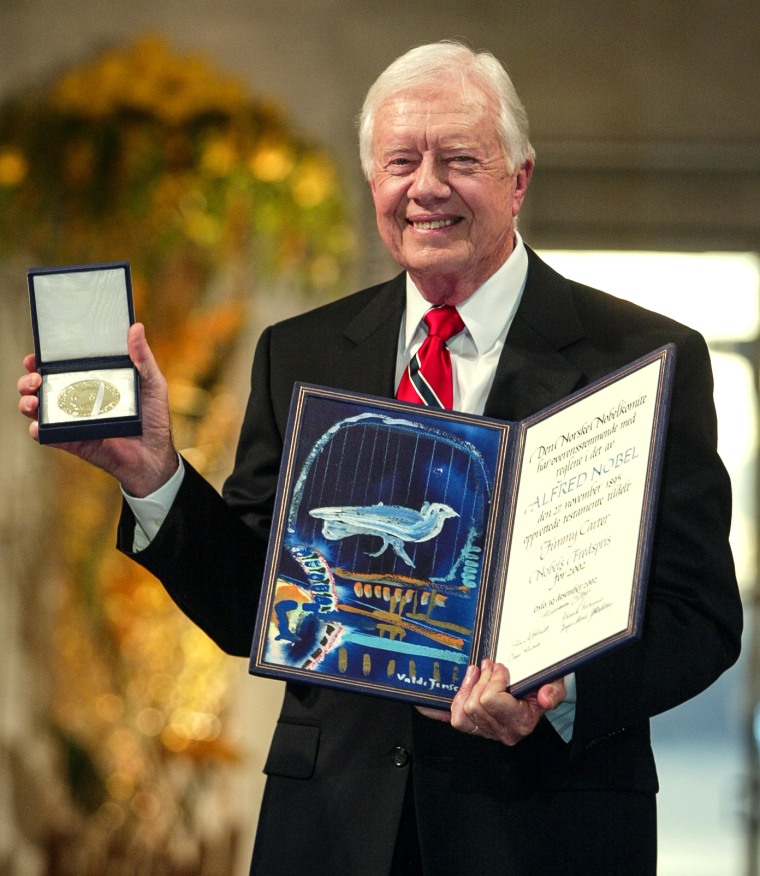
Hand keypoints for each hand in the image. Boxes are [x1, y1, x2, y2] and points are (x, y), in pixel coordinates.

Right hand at [18, 322, 178, 496]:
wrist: (155, 455)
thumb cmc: (154, 417)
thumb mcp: (152, 383)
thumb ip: (143, 358)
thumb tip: (136, 328)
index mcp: (93, 380)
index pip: (63, 366)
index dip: (46, 359)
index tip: (38, 354)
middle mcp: (79, 399)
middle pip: (43, 385)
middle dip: (30, 379)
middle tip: (36, 377)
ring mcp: (73, 420)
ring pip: (39, 408)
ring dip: (28, 401)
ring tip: (34, 399)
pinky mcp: (73, 440)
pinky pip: (48, 435)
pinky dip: (38, 429)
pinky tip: (38, 424)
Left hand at [417, 659, 565, 745]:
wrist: (540, 689)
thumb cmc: (544, 683)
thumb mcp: (555, 681)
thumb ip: (553, 690)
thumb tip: (546, 698)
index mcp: (522, 722)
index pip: (492, 701)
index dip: (494, 680)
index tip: (501, 668)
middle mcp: (503, 732)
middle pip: (475, 705)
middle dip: (481, 680)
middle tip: (489, 665)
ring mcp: (486, 731)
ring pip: (462, 713)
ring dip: (467, 687)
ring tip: (476, 672)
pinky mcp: (473, 726)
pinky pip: (451, 720)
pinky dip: (438, 711)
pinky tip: (425, 703)